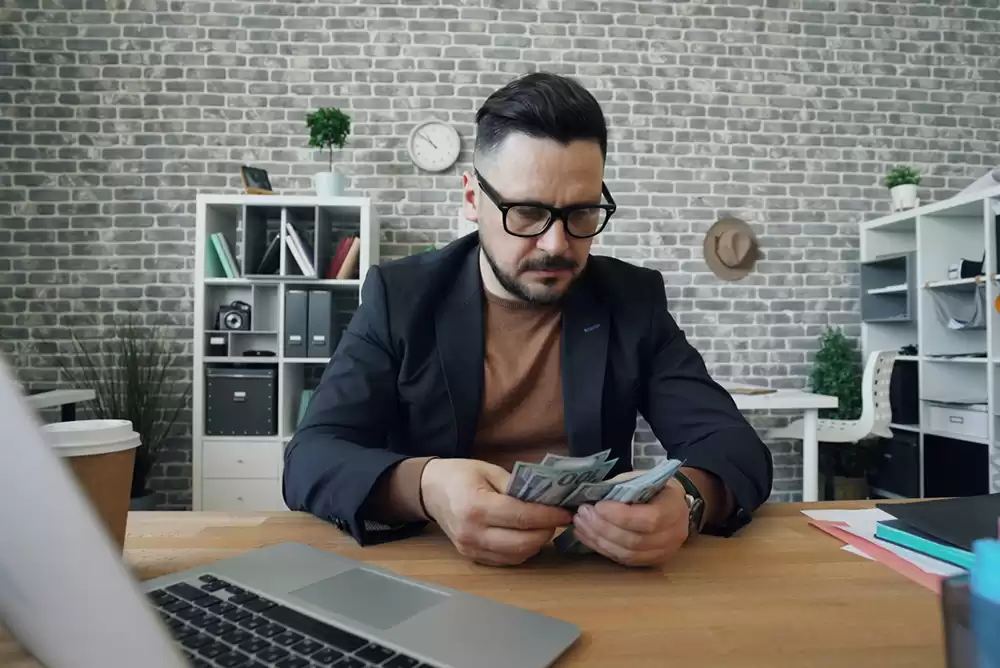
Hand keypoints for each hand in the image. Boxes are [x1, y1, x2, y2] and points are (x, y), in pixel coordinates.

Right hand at [420, 458, 572, 565]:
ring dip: (537, 543)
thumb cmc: (460, 475)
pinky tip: (527, 535)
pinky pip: (507, 560)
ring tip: (544, 526)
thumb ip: (517, 486)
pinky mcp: (472, 557)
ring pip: (517, 556)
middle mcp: (472, 532)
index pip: (521, 517)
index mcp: (476, 506)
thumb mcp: (489, 470)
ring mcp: (471, 548)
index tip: (566, 512)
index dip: (548, 516)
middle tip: (557, 519)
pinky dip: (523, 550)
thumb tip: (546, 499)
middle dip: (546, 532)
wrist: (430, 491)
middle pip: (522, 543)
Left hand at [570, 475, 689, 566]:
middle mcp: (672, 535)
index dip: (620, 515)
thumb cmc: (656, 486)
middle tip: (582, 514)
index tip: (597, 506)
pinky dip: (602, 549)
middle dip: (603, 528)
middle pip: (634, 540)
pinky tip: (587, 537)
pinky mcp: (651, 561)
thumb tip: (592, 494)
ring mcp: (663, 552)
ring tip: (580, 525)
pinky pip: (624, 560)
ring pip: (627, 554)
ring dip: (599, 540)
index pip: (648, 519)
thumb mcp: (643, 477)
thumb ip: (622, 485)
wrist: (675, 504)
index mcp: (673, 509)